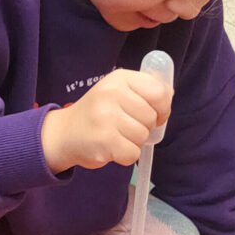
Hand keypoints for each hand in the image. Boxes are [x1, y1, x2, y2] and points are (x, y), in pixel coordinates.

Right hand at [40, 68, 172, 173]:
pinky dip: (126, 156)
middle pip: (151, 117)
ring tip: (116, 136)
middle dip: (144, 127)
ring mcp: (106, 117)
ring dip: (134, 142)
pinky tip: (112, 148)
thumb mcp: (117, 92)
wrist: (64, 133)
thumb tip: (170, 94)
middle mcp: (111, 94)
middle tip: (125, 126)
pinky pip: (132, 153)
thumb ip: (143, 91)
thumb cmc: (97, 113)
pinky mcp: (104, 141)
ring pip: (142, 136)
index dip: (163, 108)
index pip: (159, 92)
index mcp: (119, 79)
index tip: (156, 115)